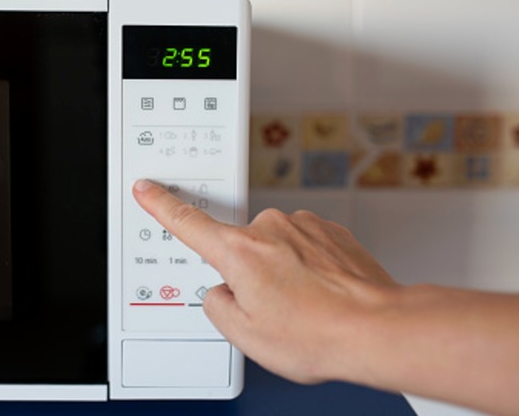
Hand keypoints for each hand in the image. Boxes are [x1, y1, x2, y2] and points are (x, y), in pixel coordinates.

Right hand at [132, 179, 398, 383]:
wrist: (376, 329)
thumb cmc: (318, 334)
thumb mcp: (245, 335)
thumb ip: (218, 306)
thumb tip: (223, 293)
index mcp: (240, 252)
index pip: (188, 223)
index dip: (161, 205)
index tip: (148, 189)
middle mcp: (270, 230)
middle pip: (239, 251)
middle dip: (249, 277)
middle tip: (274, 310)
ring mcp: (303, 227)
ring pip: (275, 252)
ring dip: (283, 275)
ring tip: (304, 307)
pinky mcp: (330, 233)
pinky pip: (304, 250)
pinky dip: (308, 271)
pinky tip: (321, 296)